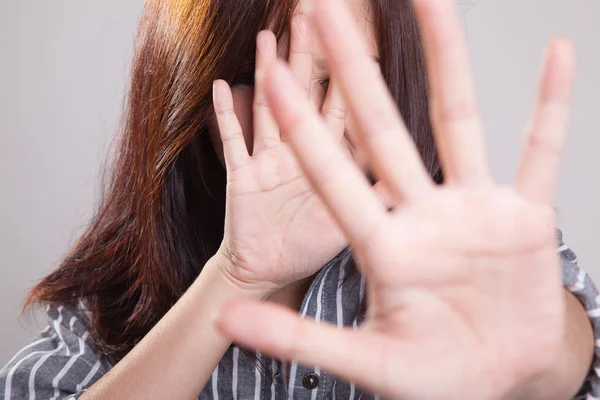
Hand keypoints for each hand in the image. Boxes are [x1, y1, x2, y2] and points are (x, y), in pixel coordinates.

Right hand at [213, 15, 381, 293]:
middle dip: (312, 53)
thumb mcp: (365, 227)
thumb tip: (435, 165)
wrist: (271, 275)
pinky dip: (227, 117)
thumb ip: (389, 195)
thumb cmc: (314, 249)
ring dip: (271, 73)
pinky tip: (225, 86)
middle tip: (314, 10)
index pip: (348, 106)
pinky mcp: (242, 179)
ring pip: (272, 107)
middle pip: (310, 94)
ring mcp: (270, 161)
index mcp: (335, 162)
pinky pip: (233, 143)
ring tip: (271, 35)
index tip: (365, 34)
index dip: (356, 71)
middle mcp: (303, 153)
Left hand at [216, 0, 576, 398]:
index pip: (331, 172)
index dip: (302, 125)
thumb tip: (226, 322)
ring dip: (445, 60)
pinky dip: (552, 106)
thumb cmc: (433, 375)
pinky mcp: (526, 215)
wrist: (499, 378)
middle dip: (354, 66)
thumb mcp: (364, 361)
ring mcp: (474, 208)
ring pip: (457, 120)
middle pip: (380, 126)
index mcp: (380, 245)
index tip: (274, 74)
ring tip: (429, 0)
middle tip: (328, 7)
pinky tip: (559, 57)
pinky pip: (541, 151)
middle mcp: (421, 213)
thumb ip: (297, 340)